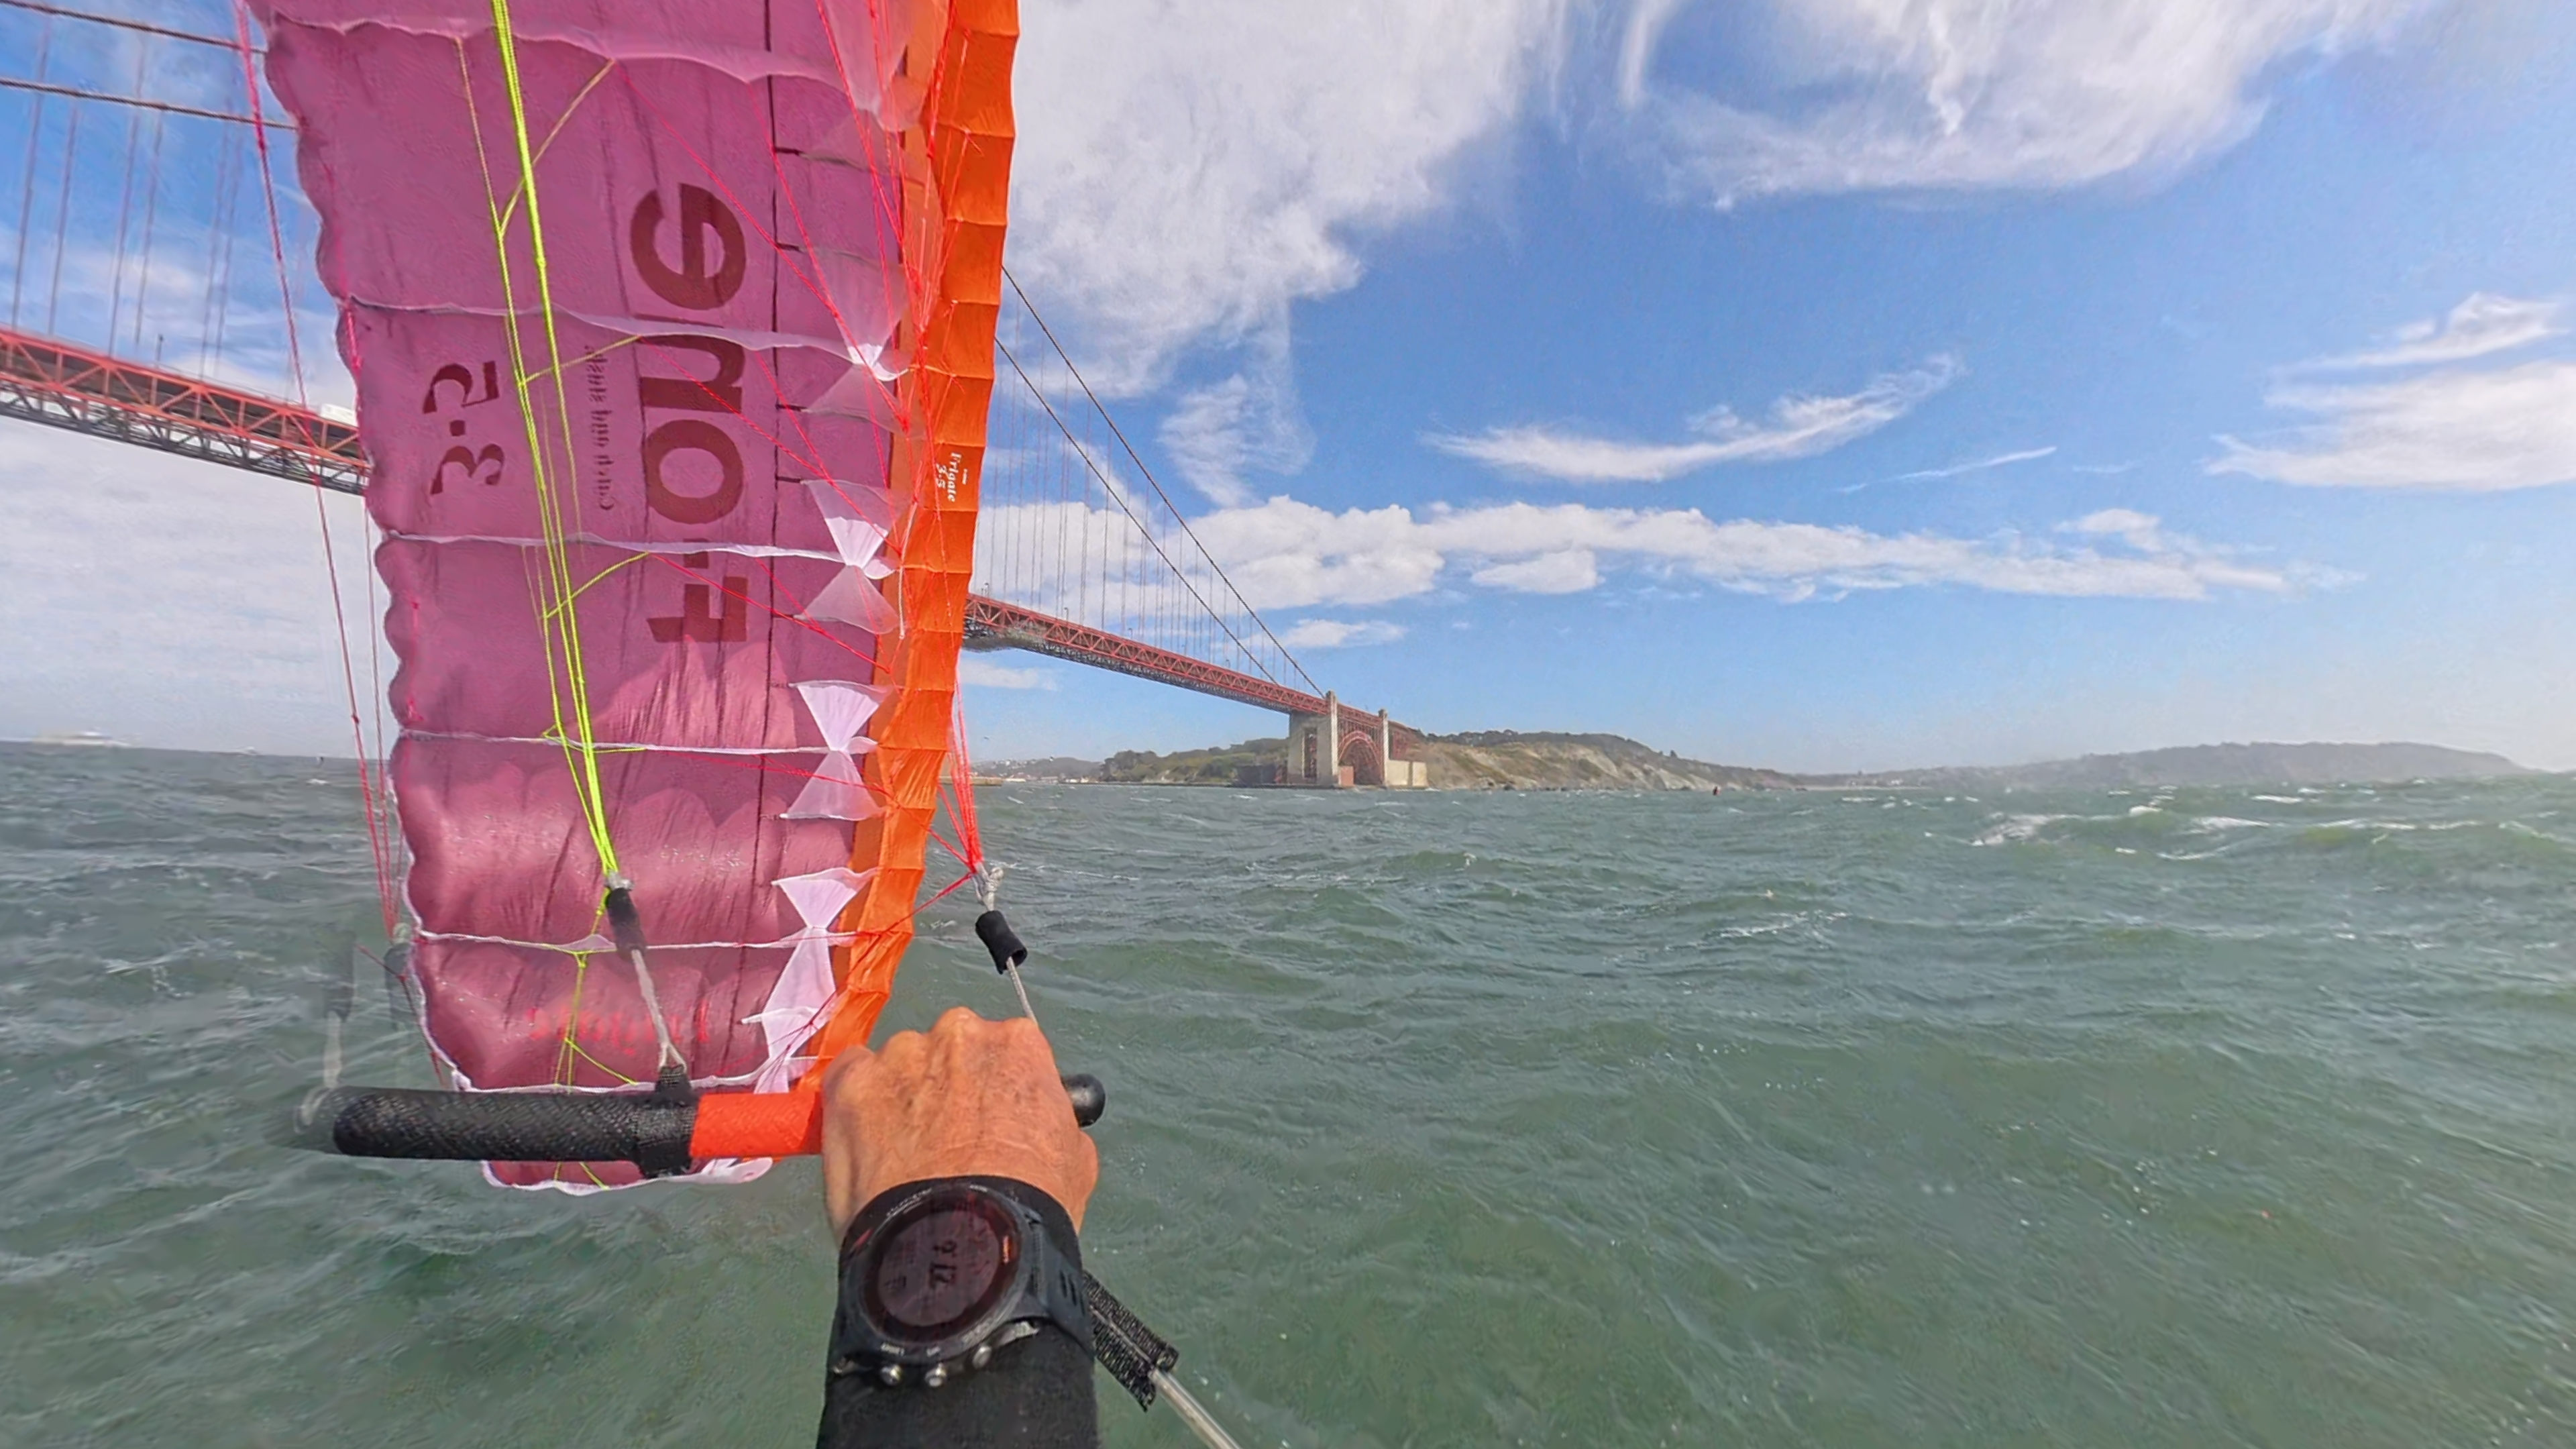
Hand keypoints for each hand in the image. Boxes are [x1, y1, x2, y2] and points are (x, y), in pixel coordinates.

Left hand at [821, 1006, 1099, 1235]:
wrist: (965, 1242)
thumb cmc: (1030, 1203)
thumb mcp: (1073, 1156)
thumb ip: (1050, 1117)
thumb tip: (1032, 1123)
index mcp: (1018, 1043)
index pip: (1007, 1052)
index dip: (997, 1093)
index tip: (991, 1125)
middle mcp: (959, 1032)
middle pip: (951, 1052)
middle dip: (950, 1088)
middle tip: (947, 1143)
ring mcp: (900, 1054)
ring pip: (900, 1066)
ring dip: (903, 1097)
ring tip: (902, 1157)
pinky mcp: (850, 1084)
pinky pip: (850, 1078)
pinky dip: (856, 1104)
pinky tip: (865, 1143)